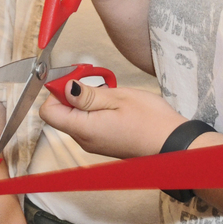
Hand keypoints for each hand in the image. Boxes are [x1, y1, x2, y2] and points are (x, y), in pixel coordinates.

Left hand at [39, 80, 185, 159]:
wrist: (173, 144)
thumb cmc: (151, 122)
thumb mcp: (118, 98)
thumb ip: (88, 95)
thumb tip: (64, 88)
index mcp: (84, 130)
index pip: (49, 111)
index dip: (56, 91)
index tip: (73, 79)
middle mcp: (84, 140)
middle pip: (61, 113)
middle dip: (72, 93)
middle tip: (95, 82)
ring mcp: (93, 143)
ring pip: (75, 117)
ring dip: (86, 100)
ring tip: (109, 93)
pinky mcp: (103, 142)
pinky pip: (88, 123)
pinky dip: (94, 110)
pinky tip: (113, 104)